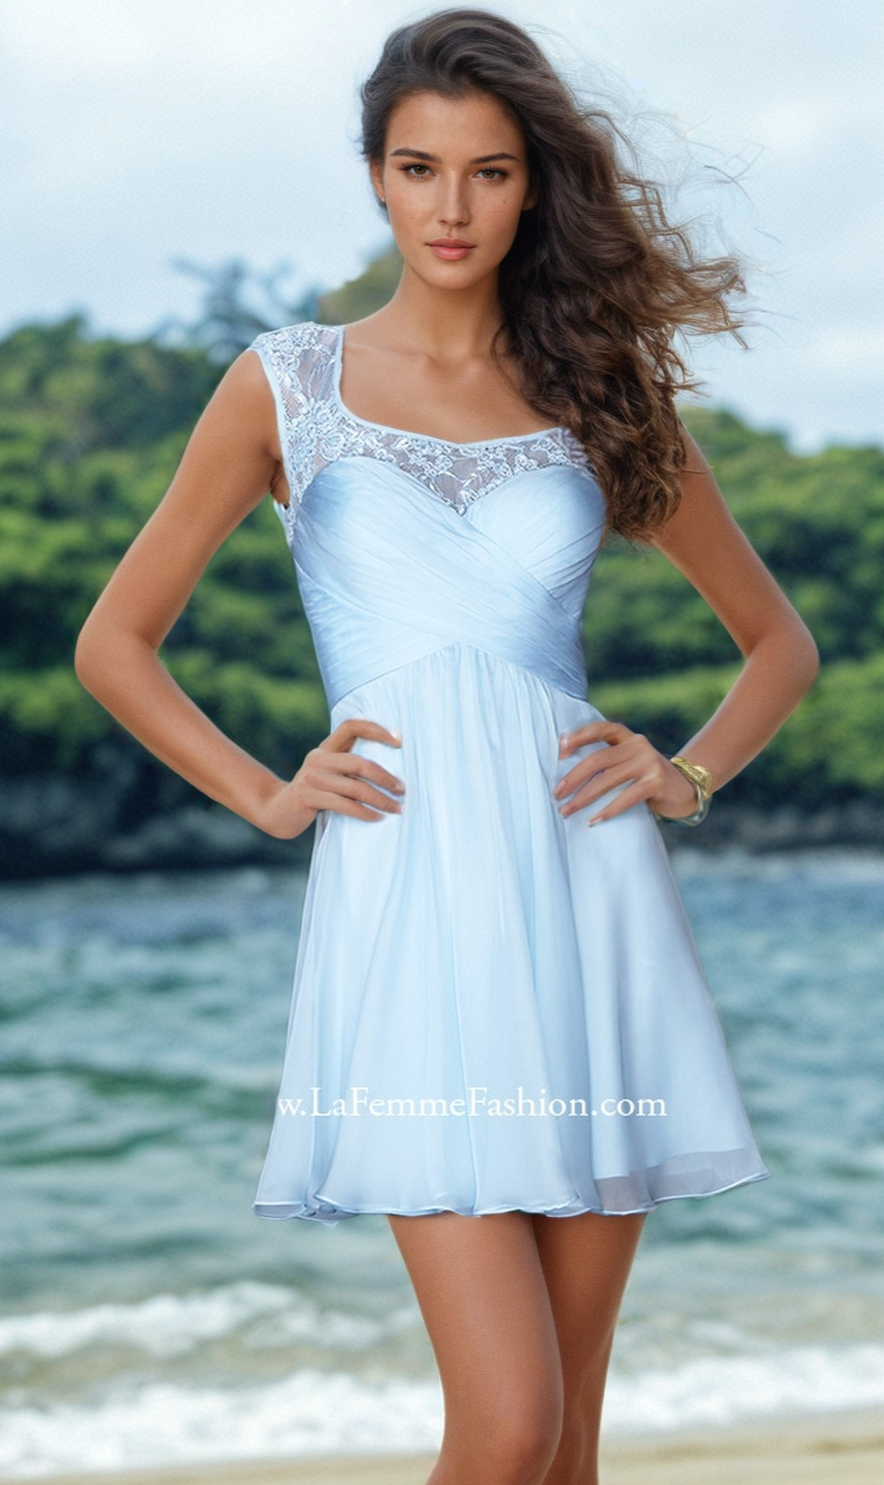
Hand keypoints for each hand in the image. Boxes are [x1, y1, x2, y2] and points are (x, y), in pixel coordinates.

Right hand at [255, 718, 404, 838]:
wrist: (280, 810)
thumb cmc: (315, 792)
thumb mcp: (329, 772)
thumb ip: (349, 765)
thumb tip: (392, 769)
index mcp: (326, 748)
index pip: (351, 726)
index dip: (376, 729)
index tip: (399, 740)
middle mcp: (319, 758)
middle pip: (360, 763)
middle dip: (386, 778)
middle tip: (403, 790)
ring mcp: (312, 778)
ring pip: (356, 788)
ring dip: (381, 800)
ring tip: (397, 809)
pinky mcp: (309, 797)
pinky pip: (345, 805)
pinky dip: (365, 812)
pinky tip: (378, 817)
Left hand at [553, 721, 700, 825]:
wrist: (685, 790)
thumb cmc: (647, 778)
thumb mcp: (629, 762)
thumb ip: (609, 759)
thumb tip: (567, 773)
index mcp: (628, 737)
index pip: (601, 729)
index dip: (579, 737)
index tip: (559, 751)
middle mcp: (638, 745)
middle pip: (598, 759)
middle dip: (573, 777)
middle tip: (557, 794)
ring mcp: (649, 762)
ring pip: (607, 780)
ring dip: (583, 798)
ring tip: (566, 810)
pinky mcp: (656, 782)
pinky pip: (626, 797)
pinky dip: (608, 810)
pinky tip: (593, 820)